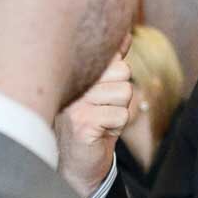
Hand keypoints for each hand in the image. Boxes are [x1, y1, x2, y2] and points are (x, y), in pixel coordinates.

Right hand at [54, 55, 131, 197]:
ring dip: (118, 112)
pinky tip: (99, 132)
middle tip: (102, 110)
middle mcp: (71, 83)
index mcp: (75, 71)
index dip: (117, 75)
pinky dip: (116, 128)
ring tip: (100, 120)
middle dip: (120, 95)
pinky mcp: (82, 123)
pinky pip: (121, 116)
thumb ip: (112, 62)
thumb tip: (126, 35)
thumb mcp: (102, 89)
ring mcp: (74, 102)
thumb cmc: (91, 122)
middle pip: (123, 72)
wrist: (76, 163)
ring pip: (124, 93)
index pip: (112, 57)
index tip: (102, 91)